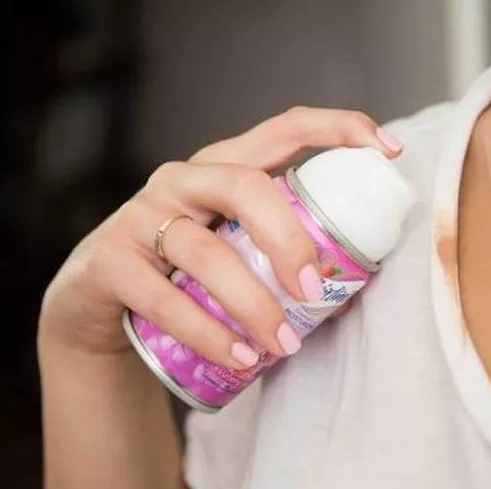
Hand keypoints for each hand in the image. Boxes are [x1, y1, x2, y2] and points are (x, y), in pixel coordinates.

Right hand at [39, 107, 402, 368]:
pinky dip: (206, 332)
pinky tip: (237, 359)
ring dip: (253, 304)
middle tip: (318, 291)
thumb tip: (348, 288)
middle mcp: (183, 180)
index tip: (389, 151)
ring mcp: (141, 215)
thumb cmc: (189, 275)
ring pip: (206, 251)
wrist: (101, 306)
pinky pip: (161, 297)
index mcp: (225, 167)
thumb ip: (278, 256)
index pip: (284, 128)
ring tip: (283, 345)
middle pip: (246, 186)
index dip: (337, 130)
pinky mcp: (110, 260)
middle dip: (292, 239)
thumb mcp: (236, 252)